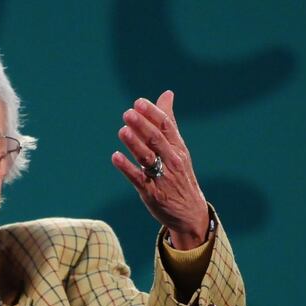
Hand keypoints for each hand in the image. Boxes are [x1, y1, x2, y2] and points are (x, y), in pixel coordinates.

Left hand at [111, 90, 209, 249]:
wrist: (190, 212)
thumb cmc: (179, 175)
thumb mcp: (178, 148)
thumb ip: (168, 122)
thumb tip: (166, 93)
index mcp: (178, 148)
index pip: (167, 127)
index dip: (152, 114)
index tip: (138, 102)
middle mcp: (172, 161)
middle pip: (156, 140)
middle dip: (143, 126)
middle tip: (128, 113)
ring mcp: (162, 177)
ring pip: (148, 158)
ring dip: (134, 144)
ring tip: (122, 131)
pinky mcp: (151, 193)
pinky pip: (138, 178)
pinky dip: (126, 167)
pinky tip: (115, 157)